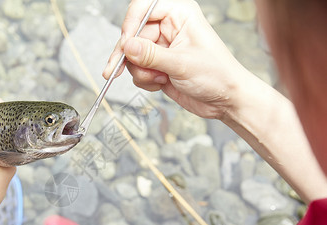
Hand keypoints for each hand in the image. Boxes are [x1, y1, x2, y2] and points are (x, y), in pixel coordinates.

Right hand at [103, 0, 249, 119]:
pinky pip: (138, 70)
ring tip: (159, 78)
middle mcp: (169, 28)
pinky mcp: (158, 65)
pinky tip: (160, 83)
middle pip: (133, 35)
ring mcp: (162, 48)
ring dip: (141, 71)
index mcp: (179, 14)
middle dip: (131, 56)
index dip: (130, 25)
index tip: (125, 45)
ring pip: (133, 55)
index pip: (143, 8)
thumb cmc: (217, 74)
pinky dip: (145, 80)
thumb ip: (151, 55)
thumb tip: (127, 46)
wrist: (225, 100)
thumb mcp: (181, 63)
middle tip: (115, 71)